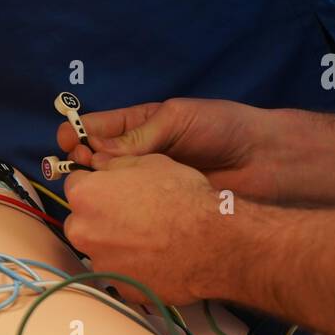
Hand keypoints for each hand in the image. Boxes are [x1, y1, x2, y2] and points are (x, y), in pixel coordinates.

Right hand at [56, 98, 285, 201]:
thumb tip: (96, 152)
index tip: (69, 144)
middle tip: (84, 170)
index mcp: (136, 127)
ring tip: (97, 192)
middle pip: (92, 163)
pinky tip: (113, 215)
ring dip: (97, 192)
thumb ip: (138, 135)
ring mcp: (145, 186)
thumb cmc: (223, 129)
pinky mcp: (157, 211)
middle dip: (81, 165)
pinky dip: (117, 215)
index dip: (76, 136)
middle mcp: (135, 156)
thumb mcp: (177, 119)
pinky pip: (129, 214)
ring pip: (108, 191)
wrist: (265, 161)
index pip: (93, 130)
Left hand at [63, 154, 225, 304]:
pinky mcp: (119, 287)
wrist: (212, 243)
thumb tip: (103, 167)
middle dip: (100, 217)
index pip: (76, 185)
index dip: (97, 185)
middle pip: (82, 220)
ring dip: (116, 243)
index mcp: (85, 196)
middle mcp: (83, 231)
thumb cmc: (184, 198)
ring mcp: (100, 263)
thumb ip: (116, 165)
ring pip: (100, 249)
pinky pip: (119, 273)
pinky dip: (132, 266)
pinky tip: (156, 257)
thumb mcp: (150, 162)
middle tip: (131, 215)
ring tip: (149, 238)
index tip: (112, 190)